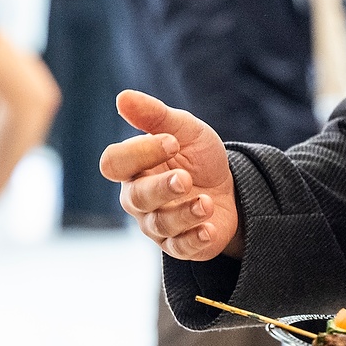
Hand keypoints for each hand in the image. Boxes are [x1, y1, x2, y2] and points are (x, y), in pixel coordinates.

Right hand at [99, 90, 239, 260]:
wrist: (230, 188)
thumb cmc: (196, 156)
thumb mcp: (182, 128)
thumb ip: (154, 115)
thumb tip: (122, 97)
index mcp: (132, 168)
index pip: (115, 164)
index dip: (138, 154)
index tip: (172, 141)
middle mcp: (137, 198)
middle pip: (136, 197)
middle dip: (161, 188)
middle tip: (185, 179)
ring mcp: (156, 225)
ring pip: (160, 224)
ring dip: (185, 213)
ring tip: (207, 202)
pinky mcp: (178, 245)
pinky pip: (180, 247)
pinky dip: (195, 238)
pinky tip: (209, 227)